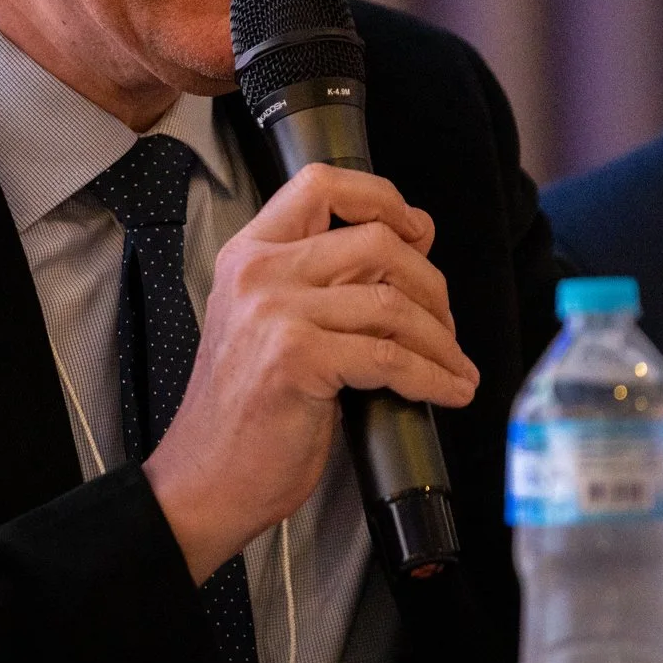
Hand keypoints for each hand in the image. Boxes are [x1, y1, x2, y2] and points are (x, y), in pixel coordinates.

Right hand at [142, 163, 477, 581]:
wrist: (206, 478)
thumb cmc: (245, 412)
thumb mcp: (270, 324)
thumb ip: (321, 283)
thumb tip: (407, 251)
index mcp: (249, 253)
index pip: (321, 184)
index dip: (382, 198)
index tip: (419, 230)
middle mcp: (259, 272)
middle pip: (377, 241)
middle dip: (430, 285)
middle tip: (444, 326)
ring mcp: (275, 312)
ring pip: (393, 303)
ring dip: (440, 341)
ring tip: (455, 368)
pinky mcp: (297, 358)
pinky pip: (391, 357)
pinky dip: (433, 377)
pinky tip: (448, 391)